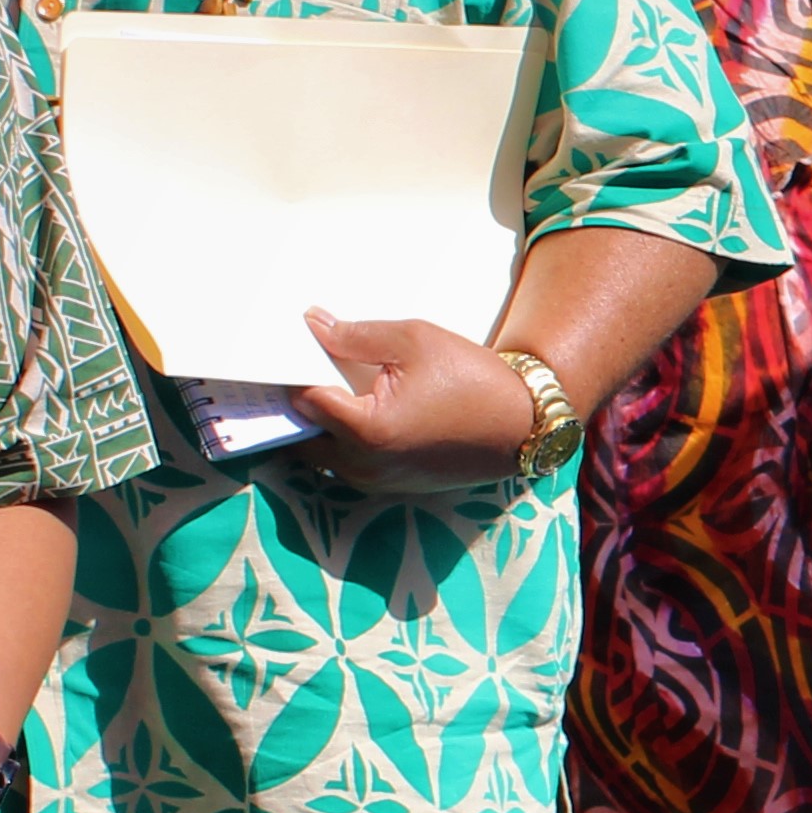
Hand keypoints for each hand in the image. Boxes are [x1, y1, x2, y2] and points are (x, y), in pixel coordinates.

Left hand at [291, 311, 538, 493]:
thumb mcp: (415, 340)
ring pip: (321, 456)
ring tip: (327, 389)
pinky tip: (357, 411)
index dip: (291, 372)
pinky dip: (341, 441)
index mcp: (367, 430)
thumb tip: (313, 325)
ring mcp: (378, 482)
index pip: (301, 400)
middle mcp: (365, 466)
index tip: (288, 351)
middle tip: (297, 372)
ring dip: (318, 427)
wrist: (523, 424)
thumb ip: (356, 335)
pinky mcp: (392, 487)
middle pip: (300, 437)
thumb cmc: (474, 379)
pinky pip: (347, 466)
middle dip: (295, 406)